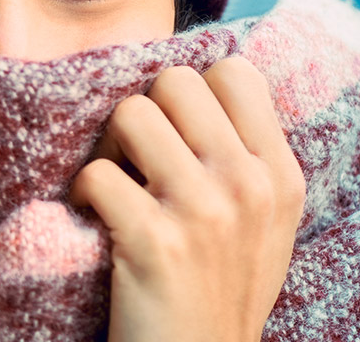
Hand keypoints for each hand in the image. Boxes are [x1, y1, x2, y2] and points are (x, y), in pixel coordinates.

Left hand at [71, 57, 305, 341]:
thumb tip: (191, 89)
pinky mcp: (154, 240)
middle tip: (134, 157)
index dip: (190, 92)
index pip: (234, 72)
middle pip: (174, 82)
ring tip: (114, 186)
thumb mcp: (262, 221)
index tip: (174, 130)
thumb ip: (242, 156)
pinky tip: (93, 218)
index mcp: (278, 173)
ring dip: (107, 148)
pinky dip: (81, 193)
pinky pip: (96, 173)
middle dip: (143, 112)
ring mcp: (203, 210)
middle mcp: (248, 183)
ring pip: (130, 114)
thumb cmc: (219, 287)